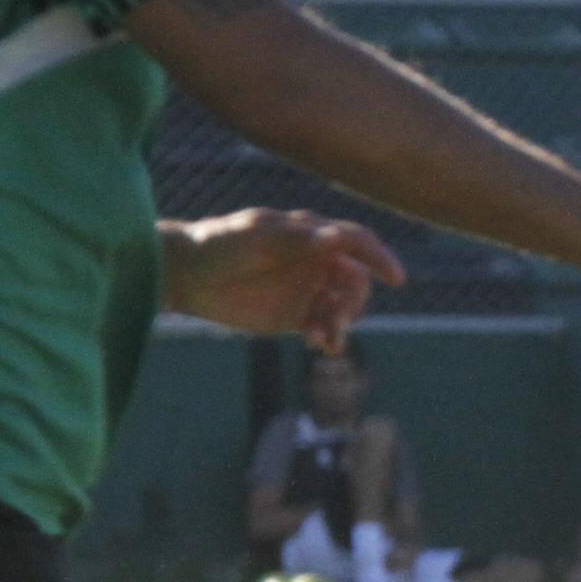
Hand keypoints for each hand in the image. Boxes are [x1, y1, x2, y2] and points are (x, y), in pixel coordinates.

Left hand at [160, 209, 404, 349]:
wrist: (186, 274)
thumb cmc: (219, 244)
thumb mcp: (255, 236)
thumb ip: (295, 239)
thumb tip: (336, 238)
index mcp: (312, 235)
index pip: (357, 242)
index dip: (379, 258)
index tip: (395, 278)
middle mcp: (316, 262)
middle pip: (356, 281)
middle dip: (353, 302)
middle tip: (335, 320)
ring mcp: (307, 290)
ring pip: (343, 307)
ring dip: (340, 322)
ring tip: (318, 337)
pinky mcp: (293, 317)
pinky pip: (322, 328)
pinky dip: (328, 338)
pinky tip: (321, 346)